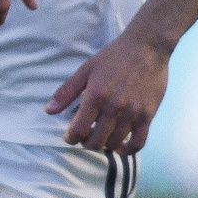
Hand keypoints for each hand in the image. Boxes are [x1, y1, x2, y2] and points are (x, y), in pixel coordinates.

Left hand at [47, 32, 168, 152]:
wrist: (147, 47)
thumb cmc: (114, 57)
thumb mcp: (86, 70)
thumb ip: (66, 92)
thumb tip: (48, 111)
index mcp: (96, 96)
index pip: (79, 130)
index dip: (71, 138)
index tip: (69, 136)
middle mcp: (114, 107)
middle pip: (95, 141)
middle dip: (85, 142)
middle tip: (85, 135)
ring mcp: (133, 113)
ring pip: (114, 143)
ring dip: (104, 145)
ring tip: (100, 137)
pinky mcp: (148, 115)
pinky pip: (138, 143)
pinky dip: (127, 150)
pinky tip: (120, 146)